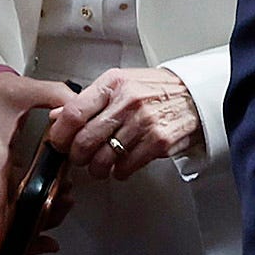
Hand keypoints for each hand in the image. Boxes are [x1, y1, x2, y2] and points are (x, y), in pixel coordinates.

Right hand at [0, 70, 72, 254]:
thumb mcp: (27, 89)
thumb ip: (57, 97)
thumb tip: (77, 109)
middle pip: (4, 217)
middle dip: (30, 232)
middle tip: (62, 216)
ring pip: (10, 214)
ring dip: (39, 219)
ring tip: (68, 202)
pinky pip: (14, 205)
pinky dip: (35, 212)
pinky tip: (59, 205)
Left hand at [48, 66, 201, 182]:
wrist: (196, 95)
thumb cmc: (157, 90)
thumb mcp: (121, 83)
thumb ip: (89, 99)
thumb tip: (58, 115)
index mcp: (114, 83)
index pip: (73, 113)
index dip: (60, 134)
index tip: (58, 142)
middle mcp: (128, 101)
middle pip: (84, 140)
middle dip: (76, 156)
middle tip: (79, 157)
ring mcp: (144, 122)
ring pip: (103, 159)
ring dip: (97, 168)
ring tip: (100, 165)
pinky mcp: (158, 142)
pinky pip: (125, 167)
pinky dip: (119, 171)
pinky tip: (122, 164)